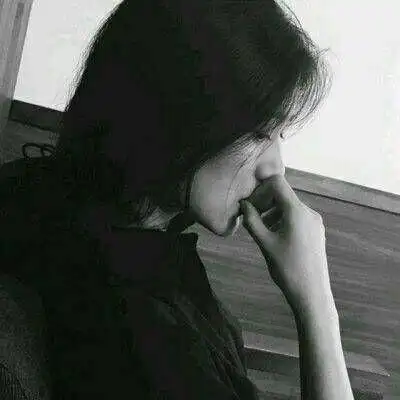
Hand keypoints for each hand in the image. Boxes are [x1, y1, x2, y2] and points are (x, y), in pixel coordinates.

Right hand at [240, 175, 333, 315]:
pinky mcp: (316, 231)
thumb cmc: (286, 268)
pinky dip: (282, 220)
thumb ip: (252, 220)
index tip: (249, 204)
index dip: (260, 188)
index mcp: (297, 211)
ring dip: (272, 212)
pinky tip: (274, 236)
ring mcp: (314, 221)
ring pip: (289, 206)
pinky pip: (297, 217)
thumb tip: (243, 204)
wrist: (312, 293)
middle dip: (264, 202)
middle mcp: (308, 211)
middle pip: (283, 194)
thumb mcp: (265, 243)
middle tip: (250, 218)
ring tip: (260, 230)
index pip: (277, 183)